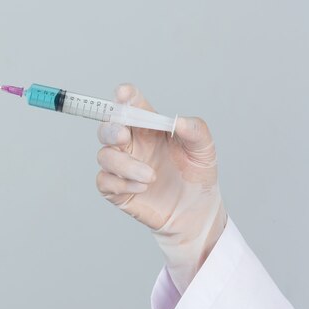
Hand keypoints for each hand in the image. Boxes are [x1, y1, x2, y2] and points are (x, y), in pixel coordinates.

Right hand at [96, 84, 227, 292]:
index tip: (124, 94)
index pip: (131, 105)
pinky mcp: (116, 189)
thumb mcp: (204, 150)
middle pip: (106, 128)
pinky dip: (120, 183)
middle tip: (124, 137)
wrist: (195, 213)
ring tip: (150, 177)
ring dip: (124, 165)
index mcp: (148, 128)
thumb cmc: (196, 177)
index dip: (124, 97)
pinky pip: (104, 181)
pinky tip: (141, 188)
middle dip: (110, 129)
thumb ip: (195, 130)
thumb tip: (178, 120)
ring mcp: (122, 166)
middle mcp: (131, 144)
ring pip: (104, 155)